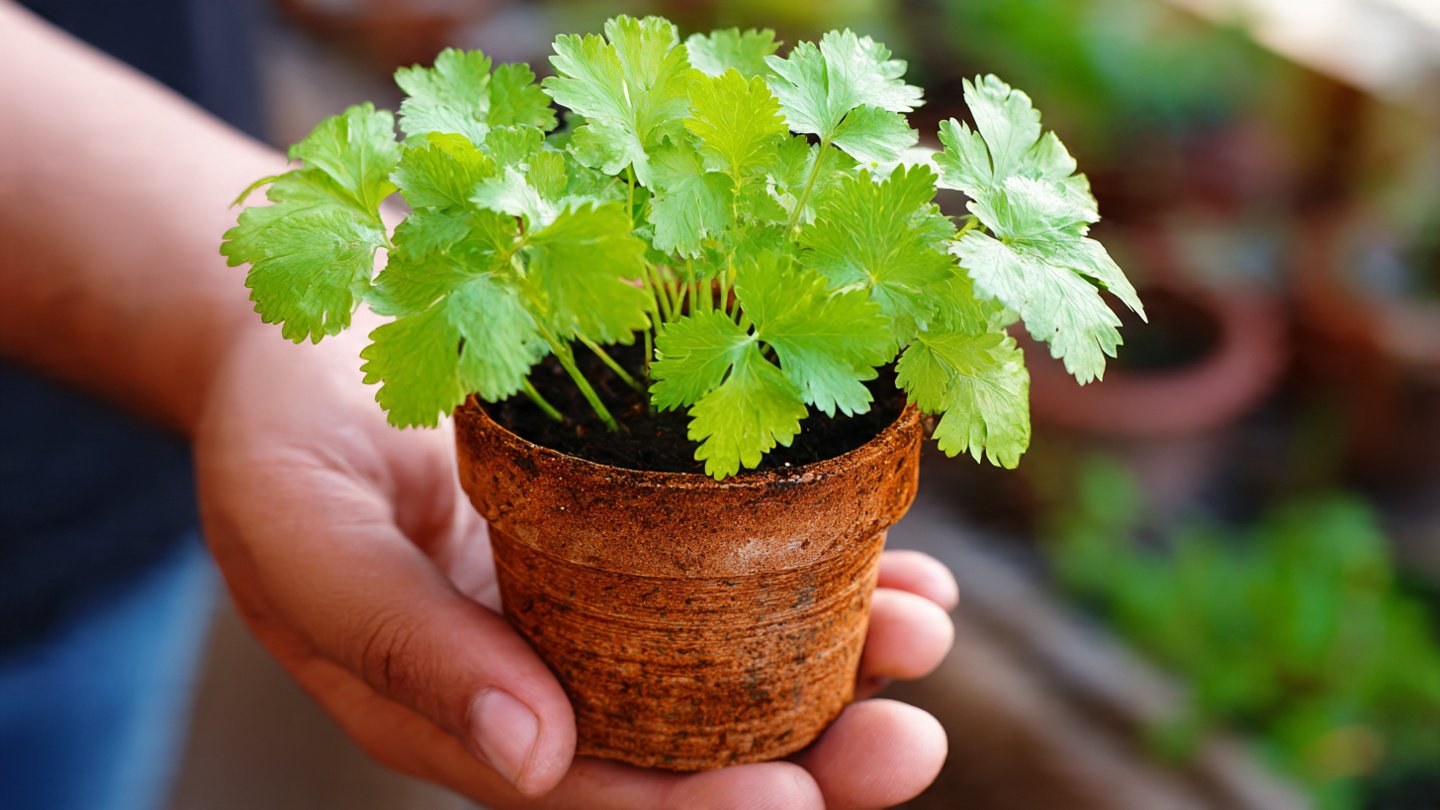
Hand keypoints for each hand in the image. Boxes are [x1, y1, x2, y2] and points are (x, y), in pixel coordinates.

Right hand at [194, 325, 957, 809]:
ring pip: (738, 655)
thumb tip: (540, 759)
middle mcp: (551, 666)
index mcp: (464, 706)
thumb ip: (404, 647)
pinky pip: (748, 557)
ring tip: (924, 631)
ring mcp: (604, 592)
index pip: (590, 790)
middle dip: (810, 755)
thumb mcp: (307, 533)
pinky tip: (906, 562)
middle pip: (690, 742)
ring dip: (842, 657)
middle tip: (906, 741)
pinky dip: (831, 563)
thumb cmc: (284, 430)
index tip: (796, 798)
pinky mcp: (643, 514)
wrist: (317, 326)